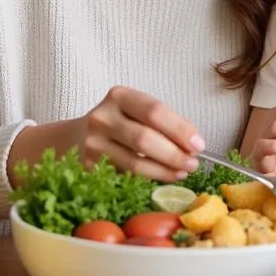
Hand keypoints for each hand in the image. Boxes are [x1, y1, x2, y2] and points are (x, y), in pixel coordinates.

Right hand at [80, 85, 204, 180]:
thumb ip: (164, 123)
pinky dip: (149, 179)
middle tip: (193, 164)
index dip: (180, 129)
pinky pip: (125, 176)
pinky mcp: (88, 167)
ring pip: (135, 162)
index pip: (154, 111)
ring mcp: (92, 144)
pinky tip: (164, 177)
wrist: (75, 138)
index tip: (199, 144)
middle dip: (174, 154)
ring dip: (165, 171)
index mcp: (119, 96)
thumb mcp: (137, 111)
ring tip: (183, 172)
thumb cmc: (119, 122)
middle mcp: (102, 117)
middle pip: (145, 138)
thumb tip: (194, 144)